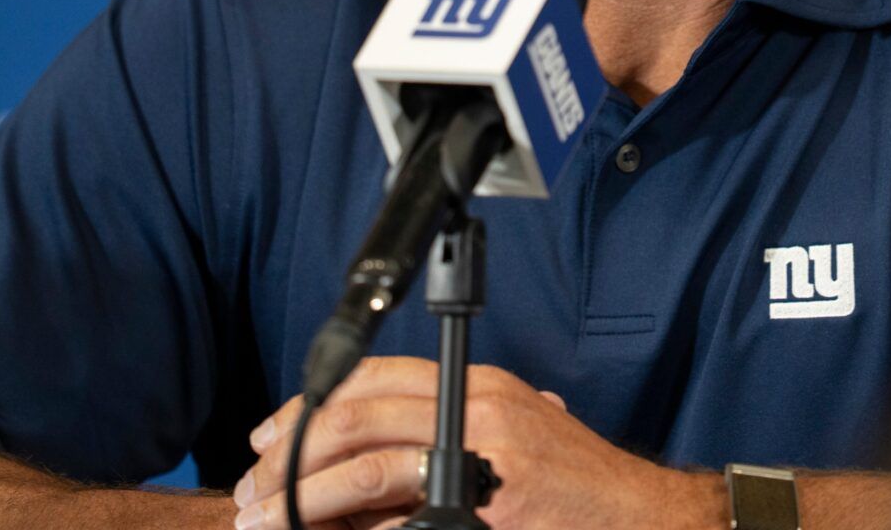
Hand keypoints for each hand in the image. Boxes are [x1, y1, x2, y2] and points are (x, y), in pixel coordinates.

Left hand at [230, 357, 721, 529]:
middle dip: (290, 454)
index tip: (268, 435)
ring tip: (268, 521)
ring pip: (364, 468)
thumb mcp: (519, 432)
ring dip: (302, 499)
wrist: (637, 514)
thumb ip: (460, 429)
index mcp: (478, 384)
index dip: (310, 403)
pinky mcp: (487, 503)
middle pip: (355, 416)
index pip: (374, 376)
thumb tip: (381, 457)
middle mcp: (476, 406)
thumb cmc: (578, 483)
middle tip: (253, 487)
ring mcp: (482, 455)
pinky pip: (399, 518)